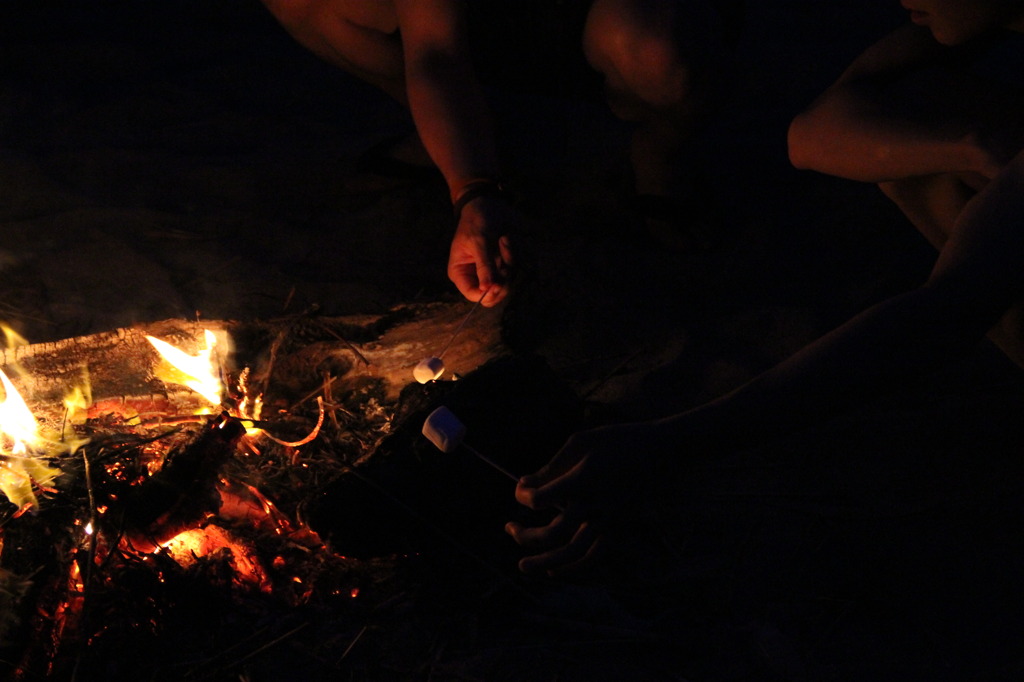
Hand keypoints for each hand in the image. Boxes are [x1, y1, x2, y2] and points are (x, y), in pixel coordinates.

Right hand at [447, 194, 514, 306]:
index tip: (499, 282)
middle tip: (502, 258)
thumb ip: (484, 266)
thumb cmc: (477, 221)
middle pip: (493, 293)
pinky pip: (513, 269)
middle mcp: (475, 276)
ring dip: (508, 261)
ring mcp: (490, 271)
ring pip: (505, 281)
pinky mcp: (502, 264)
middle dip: (501, 276)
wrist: (487, 205)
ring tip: (503, 240)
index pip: (474, 295)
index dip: (487, 293)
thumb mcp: (479, 242)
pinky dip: (512, 255)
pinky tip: (506, 240)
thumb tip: (487, 289)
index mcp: (460, 273)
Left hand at [505, 422, 664, 575]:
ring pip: (573, 554)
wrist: (659, 451)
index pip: (540, 499)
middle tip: (509, 528)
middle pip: (553, 533)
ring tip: (523, 566)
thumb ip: (551, 467)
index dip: (523, 496)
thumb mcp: (580, 442)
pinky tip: (554, 569)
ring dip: (545, 562)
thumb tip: (524, 484)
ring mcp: (607, 519)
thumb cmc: (616, 440)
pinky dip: (574, 568)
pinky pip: (594, 556)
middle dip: (525, 535)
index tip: (521, 488)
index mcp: (583, 480)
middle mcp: (595, 504)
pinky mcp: (616, 527)